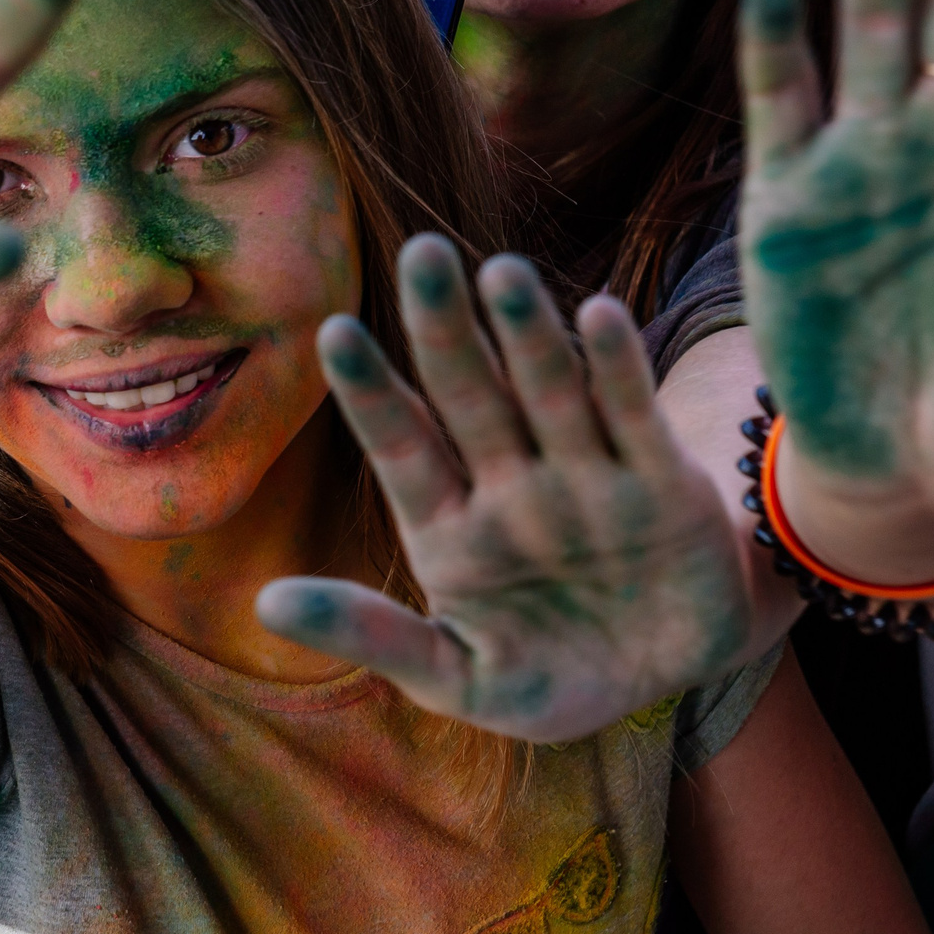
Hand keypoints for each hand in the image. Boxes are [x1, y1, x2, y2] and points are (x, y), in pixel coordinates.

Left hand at [256, 239, 753, 744]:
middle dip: (445, 327)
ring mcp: (585, 474)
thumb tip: (265, 604)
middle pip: (470, 393)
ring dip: (528, 334)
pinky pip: (635, 416)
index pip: (401, 445)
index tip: (334, 330)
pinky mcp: (662, 481)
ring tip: (503, 272)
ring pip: (548, 390)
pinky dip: (618, 370)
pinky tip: (597, 314)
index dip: (371, 390)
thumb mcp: (458, 677)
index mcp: (450, 527)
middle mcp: (513, 483)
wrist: (668, 681)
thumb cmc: (548, 677)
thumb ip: (373, 638)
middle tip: (423, 253)